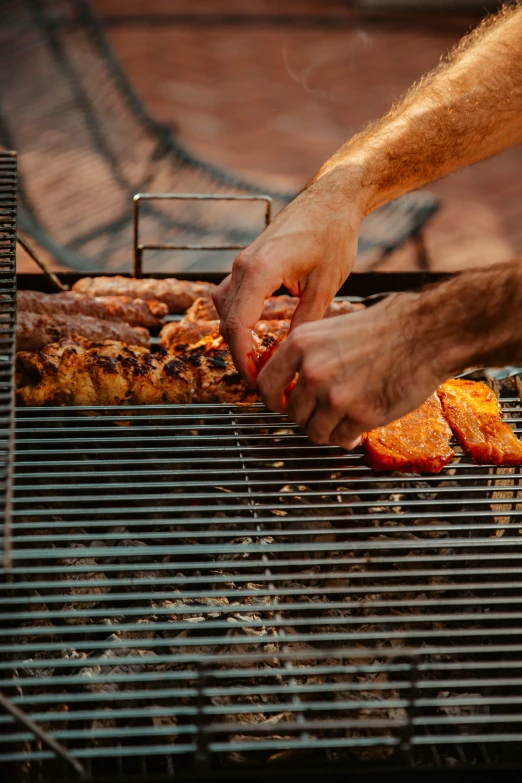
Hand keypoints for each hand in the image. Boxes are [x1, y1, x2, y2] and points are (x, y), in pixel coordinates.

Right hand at [213, 168, 364, 383]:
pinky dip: (240, 319)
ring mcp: (242, 262)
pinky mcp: (248, 262)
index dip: (244, 360)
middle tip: (261, 380)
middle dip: (240, 355)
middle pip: (227, 322)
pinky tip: (259, 334)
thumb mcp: (325, 286)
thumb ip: (304, 323)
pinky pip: (232, 296)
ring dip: (238, 337)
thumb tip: (292, 357)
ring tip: (261, 360)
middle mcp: (243, 266)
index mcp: (260, 270)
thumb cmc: (333, 234)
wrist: (332, 197)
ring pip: (225, 310)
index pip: (238, 326)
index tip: (258, 382)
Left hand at [257, 293, 448, 447]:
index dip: (274, 401)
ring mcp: (335, 396)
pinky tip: (358, 426)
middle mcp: (312, 371)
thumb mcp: (331, 330)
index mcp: (300, 345)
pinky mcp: (360, 416)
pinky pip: (340, 439)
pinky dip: (347, 437)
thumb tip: (291, 385)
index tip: (282, 406)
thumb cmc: (385, 328)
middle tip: (325, 411)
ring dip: (327, 430)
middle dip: (307, 417)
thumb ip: (307, 357)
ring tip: (343, 419)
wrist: (425, 333)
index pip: (266, 386)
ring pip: (314, 432)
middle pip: (292, 414)